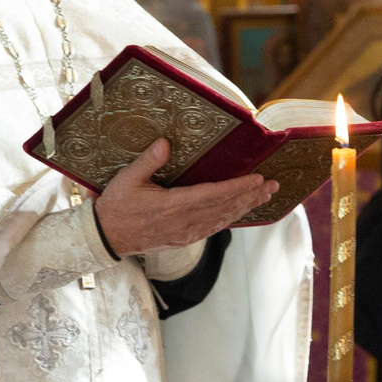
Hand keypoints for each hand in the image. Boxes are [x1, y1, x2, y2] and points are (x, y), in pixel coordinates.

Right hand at [94, 138, 276, 257]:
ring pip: (223, 219)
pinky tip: (241, 211)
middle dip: (251, 196)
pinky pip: (213, 228)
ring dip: (246, 207)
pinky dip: (230, 218)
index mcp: (173, 205)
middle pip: (225, 208)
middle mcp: (184, 222)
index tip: (258, 179)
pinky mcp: (184, 238)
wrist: (107, 238)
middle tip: (274, 185)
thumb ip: (148, 161)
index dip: (238, 187)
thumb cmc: (117, 206)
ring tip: (265, 196)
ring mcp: (186, 233)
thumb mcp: (128, 179)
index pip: (214, 195)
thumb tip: (165, 143)